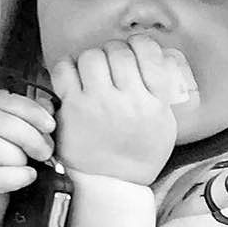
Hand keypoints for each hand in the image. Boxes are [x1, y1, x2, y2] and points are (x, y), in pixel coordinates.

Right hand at [0, 90, 54, 226]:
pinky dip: (16, 177)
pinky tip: (27, 176)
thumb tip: (47, 106)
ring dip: (19, 157)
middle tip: (44, 150)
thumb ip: (27, 117)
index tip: (49, 125)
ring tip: (27, 165)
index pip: (1, 99)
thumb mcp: (10, 135)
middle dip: (29, 136)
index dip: (30, 110)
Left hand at [49, 35, 185, 184]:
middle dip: (112, 51)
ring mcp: (98, 102)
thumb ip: (159, 93)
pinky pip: (64, 69)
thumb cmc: (136, 154)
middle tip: (109, 64)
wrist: (109, 182)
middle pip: (117, 50)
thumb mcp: (163, 125)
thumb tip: (152, 60)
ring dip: (89, 58)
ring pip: (91, 56)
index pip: (148, 53)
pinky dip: (67, 66)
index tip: (132, 50)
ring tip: (90, 71)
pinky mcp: (72, 106)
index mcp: (155, 103)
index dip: (137, 44)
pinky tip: (72, 76)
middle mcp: (128, 100)